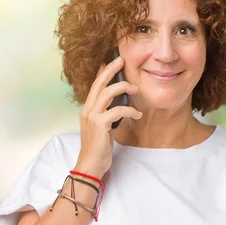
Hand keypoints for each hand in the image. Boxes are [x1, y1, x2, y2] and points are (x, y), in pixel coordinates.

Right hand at [75, 55, 142, 177]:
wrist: (90, 164)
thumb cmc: (98, 148)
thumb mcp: (102, 127)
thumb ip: (107, 115)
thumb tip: (119, 105)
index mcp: (88, 109)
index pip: (95, 86)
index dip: (103, 72)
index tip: (111, 61)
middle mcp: (88, 110)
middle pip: (99, 83)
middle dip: (110, 70)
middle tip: (121, 60)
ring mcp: (92, 116)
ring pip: (107, 93)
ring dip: (123, 88)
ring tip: (136, 88)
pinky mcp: (100, 124)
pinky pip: (117, 110)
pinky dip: (130, 110)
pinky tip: (137, 115)